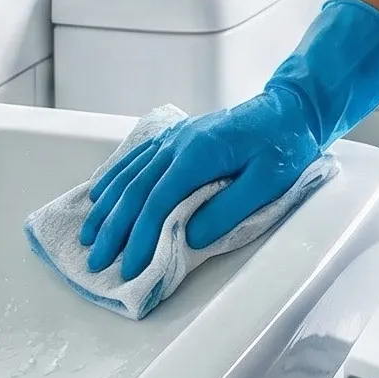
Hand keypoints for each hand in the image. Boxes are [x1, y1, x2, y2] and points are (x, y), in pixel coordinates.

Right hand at [80, 85, 320, 278]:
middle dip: (114, 227)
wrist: (289, 110)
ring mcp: (175, 137)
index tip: (129, 267)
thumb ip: (227, 210)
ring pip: (131, 173)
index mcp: (200, 154)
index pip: (159, 200)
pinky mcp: (176, 137)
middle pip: (137, 188)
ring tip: (89, 234)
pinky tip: (100, 193)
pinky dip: (115, 176)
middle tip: (96, 261)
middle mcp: (179, 142)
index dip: (140, 236)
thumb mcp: (267, 183)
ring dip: (107, 205)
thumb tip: (189, 238)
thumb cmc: (284, 147)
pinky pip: (137, 157)